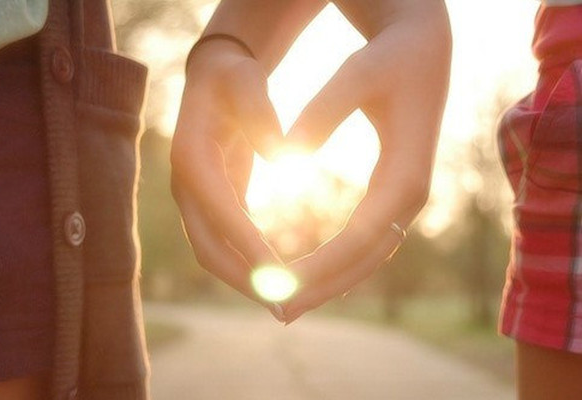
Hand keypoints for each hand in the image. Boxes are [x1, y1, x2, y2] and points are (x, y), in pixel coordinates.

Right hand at [170, 39, 285, 318]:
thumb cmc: (233, 78)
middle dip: (244, 278)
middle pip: (207, 247)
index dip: (246, 244)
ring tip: (283, 304)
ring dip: (246, 280)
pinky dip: (247, 263)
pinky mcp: (211, 202)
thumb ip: (260, 113)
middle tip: (283, 304)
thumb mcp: (247, 82)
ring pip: (213, 253)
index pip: (219, 211)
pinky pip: (225, 242)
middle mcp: (186, 185)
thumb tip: (280, 156)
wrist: (214, 79)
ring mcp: (194, 198)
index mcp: (191, 157)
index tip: (278, 274)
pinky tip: (276, 278)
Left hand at [281, 0, 451, 322]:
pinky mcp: (396, 192)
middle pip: (367, 258)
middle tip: (279, 313)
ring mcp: (406, 197)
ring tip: (288, 305)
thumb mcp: (356, 73)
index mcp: (406, 173)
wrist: (425, 47)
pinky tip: (313, 276)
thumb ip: (323, 111)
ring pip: (369, 256)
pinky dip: (341, 263)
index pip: (359, 236)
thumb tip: (284, 154)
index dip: (320, 267)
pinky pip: (368, 240)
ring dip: (330, 283)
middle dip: (323, 287)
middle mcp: (411, 195)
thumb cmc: (392, 55)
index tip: (280, 287)